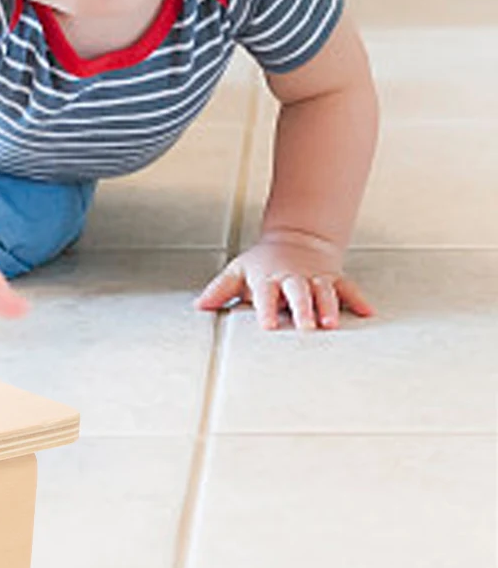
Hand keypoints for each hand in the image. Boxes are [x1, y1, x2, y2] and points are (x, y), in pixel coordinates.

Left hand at [196, 231, 373, 331]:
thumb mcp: (237, 272)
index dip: (267, 308)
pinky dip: (358, 299)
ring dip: (329, 306)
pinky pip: (348, 288)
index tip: (269, 326)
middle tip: (307, 327)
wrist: (295, 240)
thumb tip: (198, 307)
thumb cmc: (262, 264)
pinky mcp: (334, 278)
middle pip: (298, 293)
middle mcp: (292, 278)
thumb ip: (219, 290)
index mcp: (267, 278)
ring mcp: (315, 277)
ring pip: (324, 291)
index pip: (265, 294)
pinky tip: (368, 313)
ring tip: (332, 324)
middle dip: (302, 309)